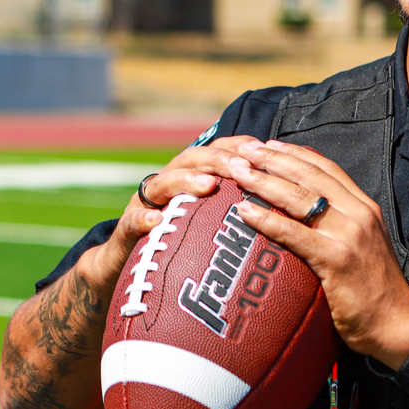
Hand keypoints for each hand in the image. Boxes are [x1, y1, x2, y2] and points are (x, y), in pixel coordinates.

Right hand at [89, 137, 273, 288]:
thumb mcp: (208, 220)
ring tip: (207, 184)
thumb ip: (235, 208)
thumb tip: (281, 208)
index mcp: (190, 177)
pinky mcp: (127, 228)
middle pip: (192, 160)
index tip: (263, 150)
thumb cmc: (179, 239)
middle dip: (218, 159)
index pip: (216, 151)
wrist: (127, 261)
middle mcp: (168, 182)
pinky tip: (156, 222)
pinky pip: (133, 222)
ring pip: (163, 182)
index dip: (238, 146)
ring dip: (185, 180)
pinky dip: (144, 220)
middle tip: (243, 167)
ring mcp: (146, 204)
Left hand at [225, 140, 408, 366]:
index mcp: (365, 208)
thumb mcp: (363, 247)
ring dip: (263, 181)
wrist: (399, 326)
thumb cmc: (376, 293)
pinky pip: (293, 233)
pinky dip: (266, 219)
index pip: (326, 168)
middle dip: (272, 159)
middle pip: (309, 175)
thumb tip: (307, 219)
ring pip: (299, 197)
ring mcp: (349, 235)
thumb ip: (341, 228)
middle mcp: (358, 214)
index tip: (268, 144)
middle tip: (244, 149)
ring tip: (238, 172)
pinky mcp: (337, 259)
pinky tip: (245, 212)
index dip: (295, 153)